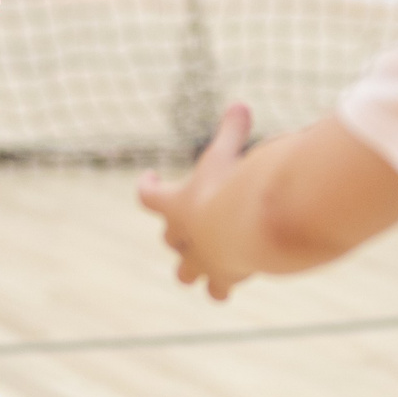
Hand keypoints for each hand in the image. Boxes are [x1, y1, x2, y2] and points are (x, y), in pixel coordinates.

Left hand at [136, 102, 253, 298]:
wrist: (250, 224)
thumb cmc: (235, 183)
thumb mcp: (229, 153)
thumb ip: (232, 130)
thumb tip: (239, 105)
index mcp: (177, 204)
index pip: (147, 196)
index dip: (147, 187)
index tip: (150, 178)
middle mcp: (184, 236)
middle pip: (169, 239)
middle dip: (176, 235)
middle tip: (183, 229)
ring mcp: (202, 260)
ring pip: (185, 273)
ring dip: (192, 270)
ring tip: (200, 268)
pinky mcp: (224, 277)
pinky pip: (218, 291)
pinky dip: (221, 289)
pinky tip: (227, 287)